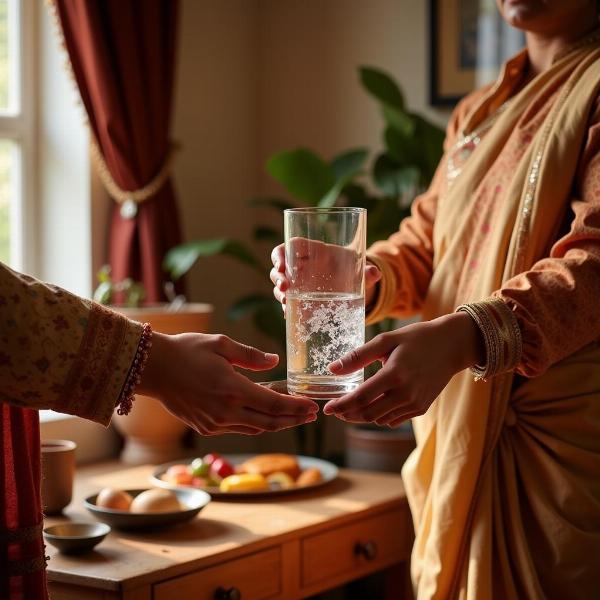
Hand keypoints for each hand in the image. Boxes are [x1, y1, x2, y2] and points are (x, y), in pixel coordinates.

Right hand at [138, 332, 318, 434]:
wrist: (153, 368)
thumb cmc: (187, 350)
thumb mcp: (222, 344)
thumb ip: (251, 356)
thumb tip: (275, 363)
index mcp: (233, 390)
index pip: (275, 404)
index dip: (297, 407)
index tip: (313, 406)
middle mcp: (226, 412)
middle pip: (270, 422)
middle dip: (294, 420)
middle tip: (311, 416)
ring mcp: (215, 423)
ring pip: (255, 428)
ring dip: (277, 424)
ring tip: (294, 417)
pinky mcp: (206, 428)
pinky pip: (239, 429)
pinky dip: (256, 424)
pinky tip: (265, 417)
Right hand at [270, 240, 380, 314]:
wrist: (354, 284)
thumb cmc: (352, 268)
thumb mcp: (360, 268)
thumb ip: (367, 270)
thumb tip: (375, 273)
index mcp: (313, 251)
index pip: (290, 246)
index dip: (281, 254)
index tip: (281, 264)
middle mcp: (301, 266)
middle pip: (280, 266)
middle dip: (277, 276)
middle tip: (284, 287)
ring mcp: (299, 282)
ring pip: (281, 285)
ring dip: (279, 292)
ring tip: (285, 302)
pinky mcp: (301, 298)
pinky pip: (289, 302)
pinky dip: (287, 308)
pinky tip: (289, 314)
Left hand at [322, 312, 483, 426]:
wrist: (451, 346)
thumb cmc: (416, 339)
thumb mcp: (386, 340)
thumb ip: (358, 356)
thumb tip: (332, 368)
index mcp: (394, 374)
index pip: (361, 398)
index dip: (341, 405)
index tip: (327, 409)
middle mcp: (405, 393)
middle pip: (368, 414)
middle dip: (349, 414)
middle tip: (337, 409)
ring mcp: (415, 403)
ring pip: (380, 419)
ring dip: (363, 416)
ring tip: (352, 407)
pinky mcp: (421, 408)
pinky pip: (394, 419)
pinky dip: (380, 416)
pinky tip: (373, 406)